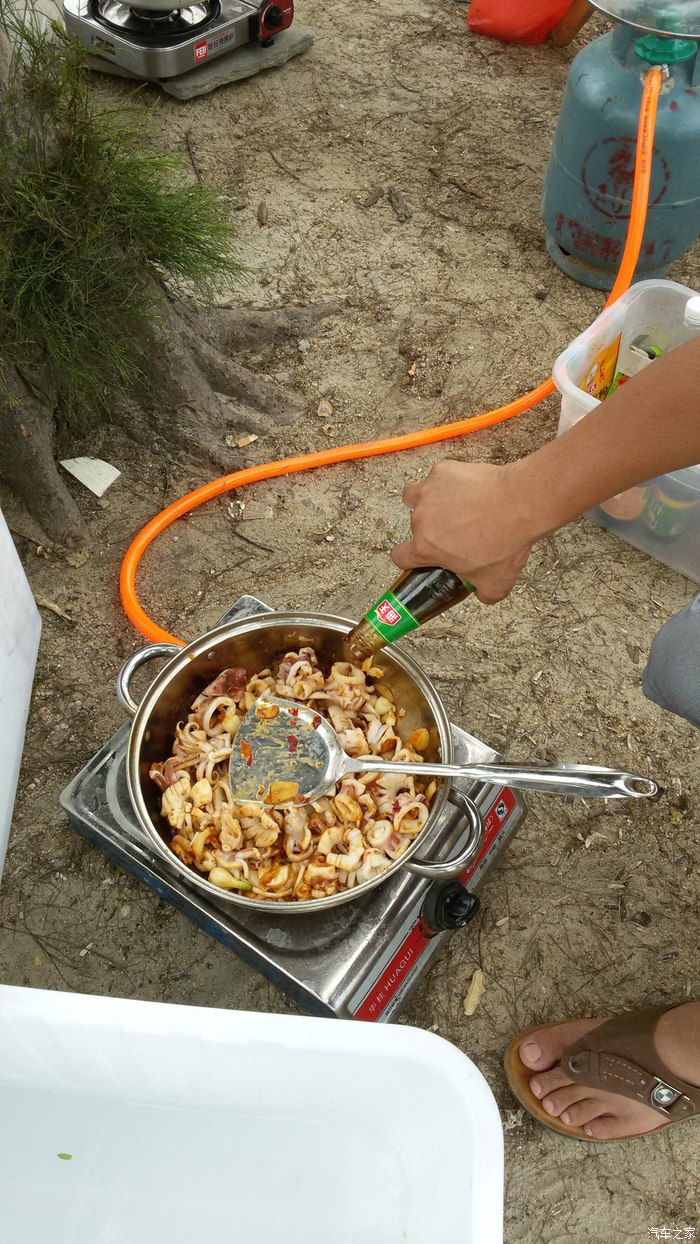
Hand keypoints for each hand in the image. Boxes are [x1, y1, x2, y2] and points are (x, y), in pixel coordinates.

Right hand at [390, 460, 536, 603]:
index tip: (421, 556)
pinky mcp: (443, 471)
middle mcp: (421, 519)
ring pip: (414, 495)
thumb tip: (482, 593)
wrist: (521, 503)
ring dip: (426, 502)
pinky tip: (469, 489)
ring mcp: (429, 491)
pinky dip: (448, 482)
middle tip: (456, 531)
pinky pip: (437, 477)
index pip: (400, 556)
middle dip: (430, 529)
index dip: (409, 559)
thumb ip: (482, 594)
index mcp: (426, 548)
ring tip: (450, 505)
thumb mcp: (497, 583)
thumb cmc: (506, 541)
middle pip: (413, 525)